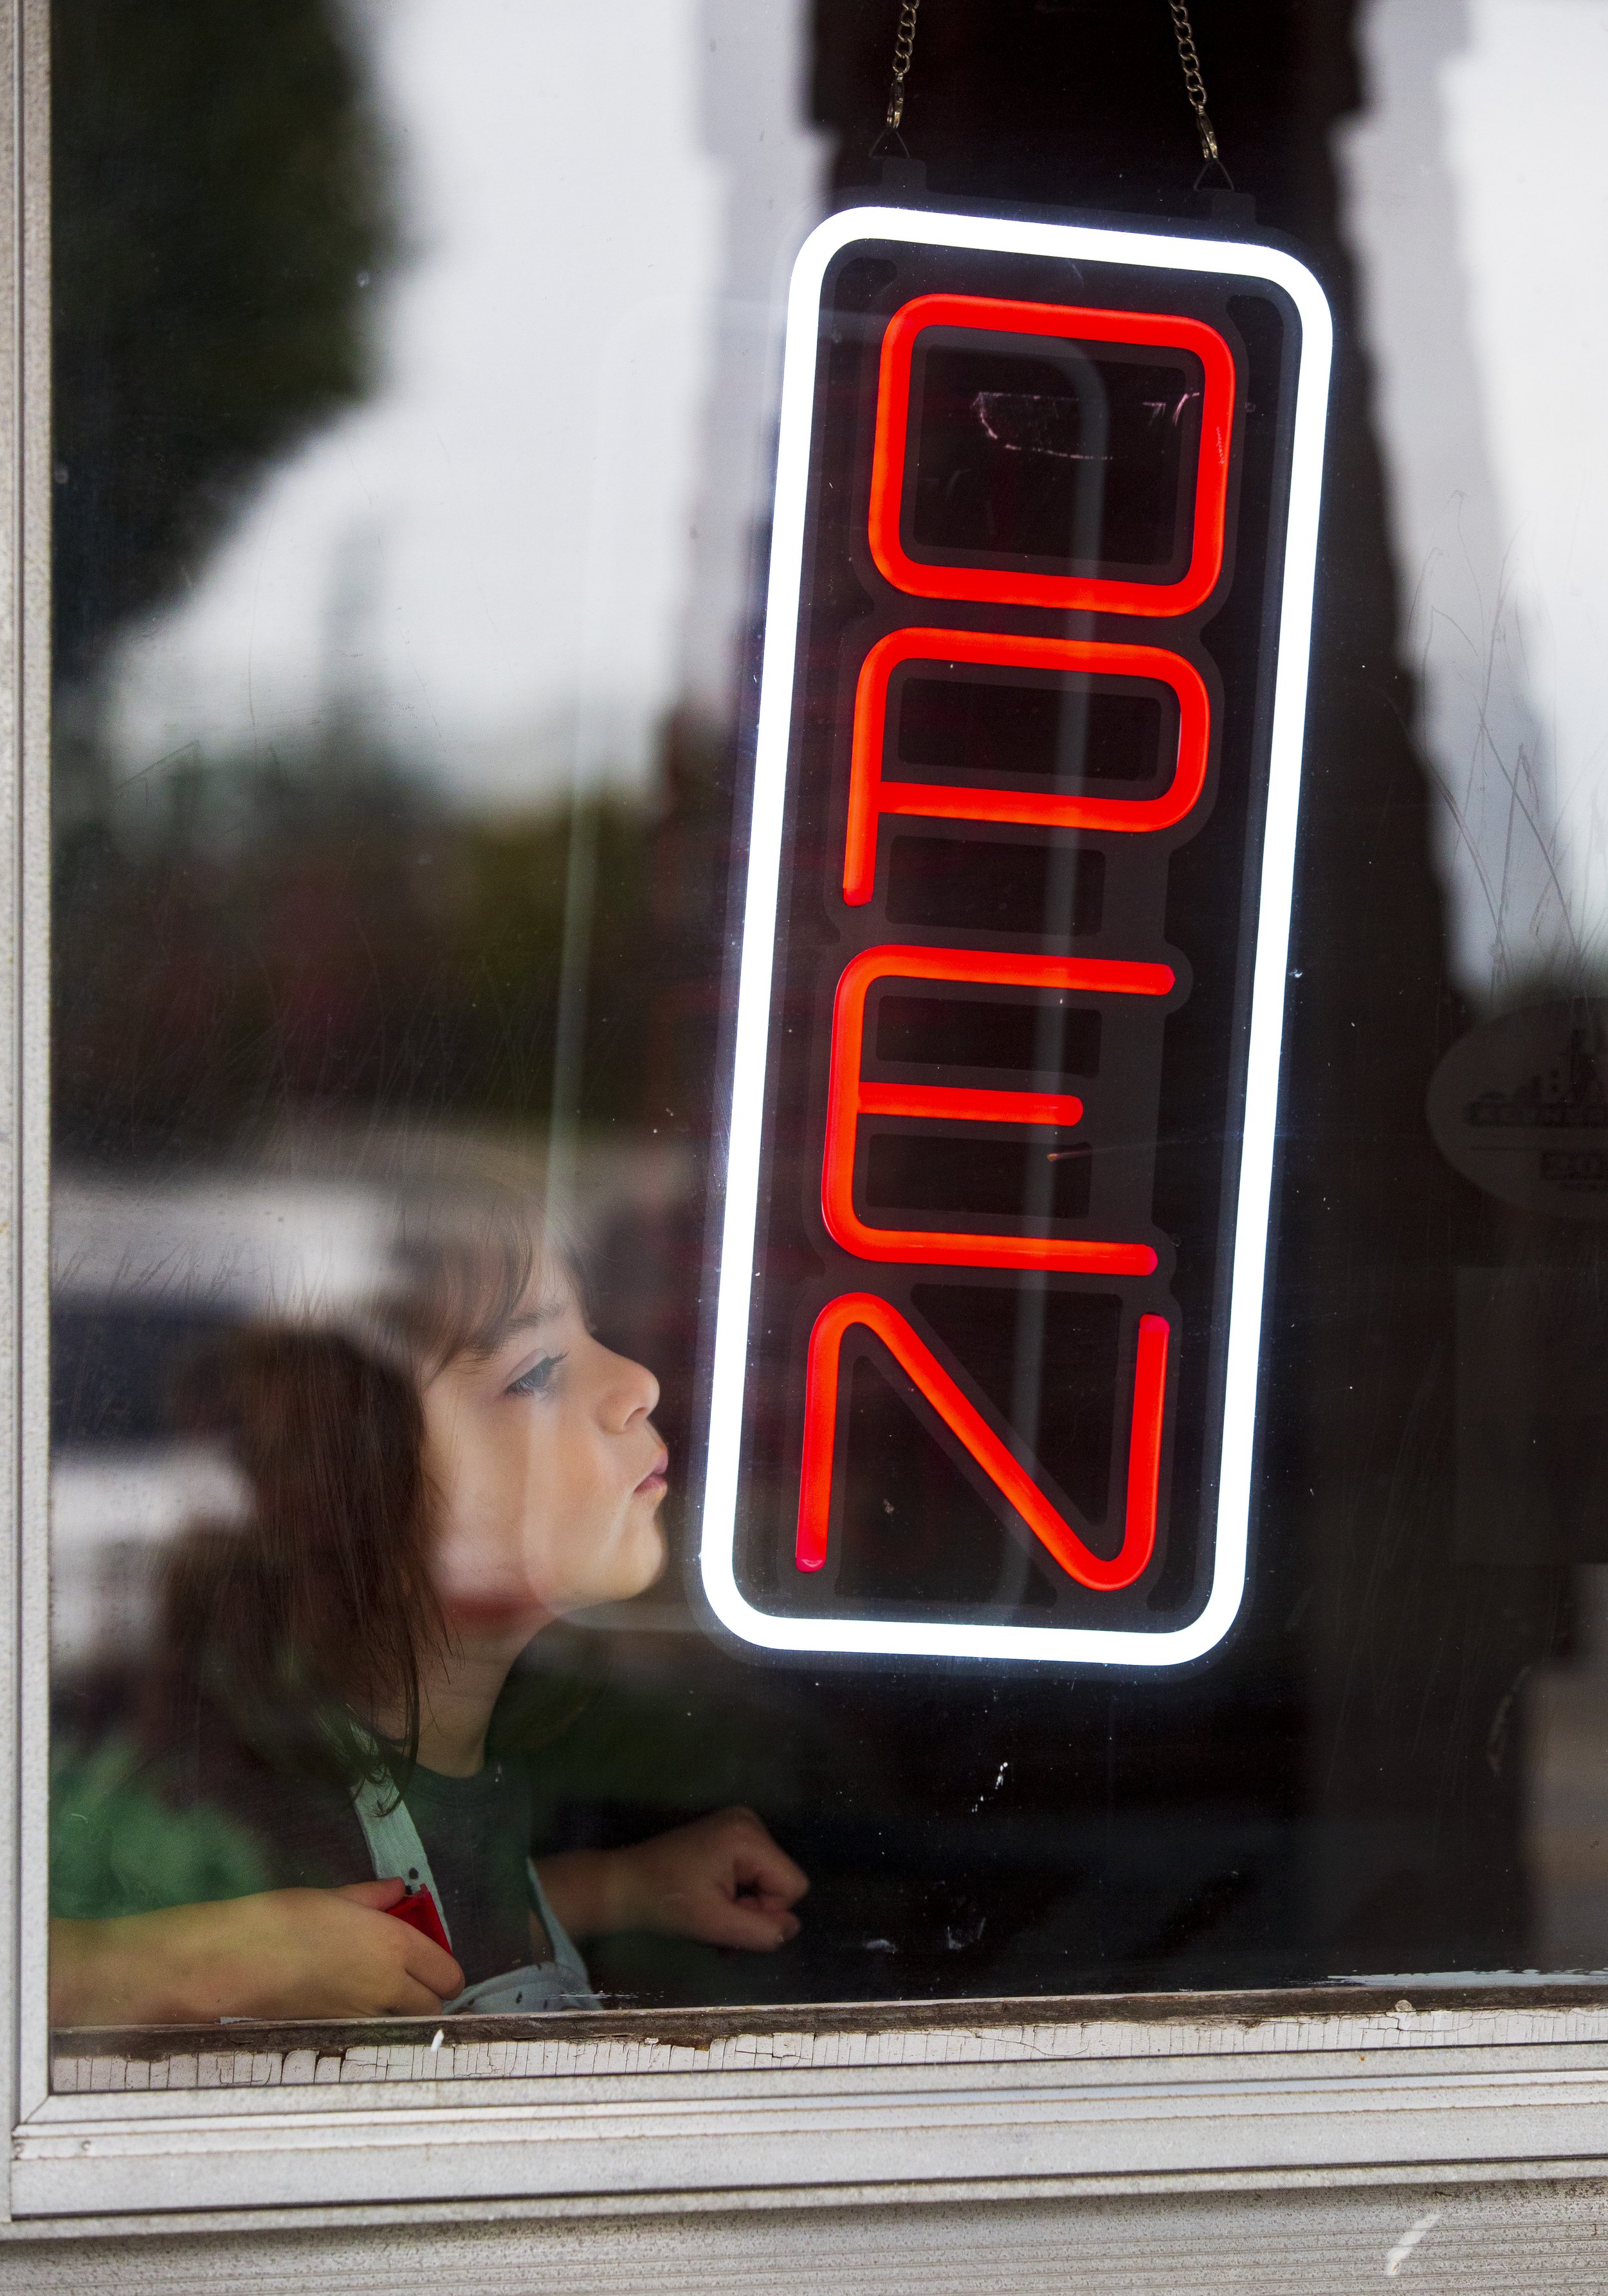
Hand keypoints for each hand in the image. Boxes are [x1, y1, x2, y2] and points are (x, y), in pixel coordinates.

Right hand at [50, 1878, 464, 2027]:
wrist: (237, 1964)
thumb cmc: (284, 1921)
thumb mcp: (333, 1898)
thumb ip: (372, 1898)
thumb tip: (397, 1890)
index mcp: (395, 1946)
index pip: (448, 1973)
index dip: (444, 1971)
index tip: (432, 1963)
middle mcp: (388, 1987)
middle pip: (434, 2008)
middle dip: (428, 1996)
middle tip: (411, 1980)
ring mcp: (363, 2018)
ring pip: (405, 2026)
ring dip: (403, 2015)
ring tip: (381, 1996)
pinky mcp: (336, 2036)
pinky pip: (373, 2035)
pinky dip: (374, 2027)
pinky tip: (352, 2010)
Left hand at [538, 1808, 807, 1950]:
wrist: (623, 1886)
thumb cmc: (666, 1903)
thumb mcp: (716, 1924)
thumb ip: (762, 1931)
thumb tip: (791, 1929)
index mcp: (748, 1835)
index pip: (792, 1886)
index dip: (767, 1913)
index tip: (730, 1919)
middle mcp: (749, 1822)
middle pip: (779, 1883)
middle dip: (753, 1914)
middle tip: (719, 1927)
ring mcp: (738, 1826)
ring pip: (766, 1883)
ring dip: (744, 1912)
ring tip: (713, 1923)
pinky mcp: (727, 1837)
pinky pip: (752, 1875)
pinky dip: (736, 1898)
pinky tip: (713, 1910)